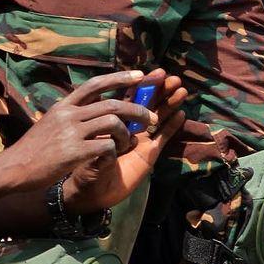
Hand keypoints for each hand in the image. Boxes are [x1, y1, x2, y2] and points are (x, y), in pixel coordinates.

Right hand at [0, 70, 159, 196]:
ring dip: (127, 134)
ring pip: (114, 123)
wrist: (12, 169)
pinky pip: (107, 146)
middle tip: (151, 119)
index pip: (95, 84)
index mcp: (64, 106)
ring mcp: (71, 132)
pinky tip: (112, 156)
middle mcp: (68, 115)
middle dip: (138, 110)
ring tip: (127, 143)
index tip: (141, 75)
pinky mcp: (74, 152)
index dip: (120, 77)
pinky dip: (115, 150)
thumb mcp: (51, 123)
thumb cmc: (35, 149)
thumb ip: (72, 114)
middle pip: (113, 104)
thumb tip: (96, 107)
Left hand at [64, 71, 187, 213]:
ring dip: (170, 103)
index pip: (129, 97)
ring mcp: (142, 138)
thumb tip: (105, 114)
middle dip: (160, 90)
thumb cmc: (83, 165)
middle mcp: (130, 126)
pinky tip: (180, 114)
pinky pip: (164, 136)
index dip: (140, 85)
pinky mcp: (150, 153)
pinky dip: (172, 125)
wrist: (90, 190)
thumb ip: (97, 129)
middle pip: (148, 103)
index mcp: (113, 120)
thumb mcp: (87, 143)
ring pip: (160, 116)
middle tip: (170, 77)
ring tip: (180, 90)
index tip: (149, 73)